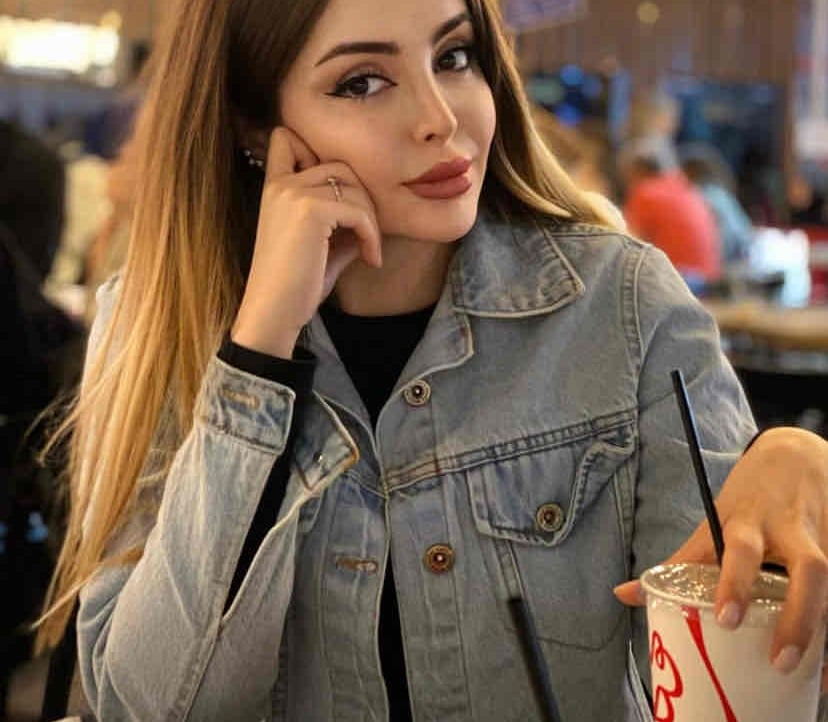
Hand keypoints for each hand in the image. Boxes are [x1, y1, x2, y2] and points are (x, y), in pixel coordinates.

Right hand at [232, 127, 381, 357]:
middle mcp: (281, 184)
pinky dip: (372, 235)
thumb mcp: (320, 246)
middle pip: (340, 165)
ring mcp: (294, 193)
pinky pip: (358, 210)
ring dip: (371, 220)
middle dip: (362, 198)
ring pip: (354, 186)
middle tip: (367, 234)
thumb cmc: (294, 286)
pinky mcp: (310, 209)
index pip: (286, 138)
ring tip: (369, 251)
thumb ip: (341, 223)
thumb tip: (372, 217)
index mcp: (274, 188)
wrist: (274, 312)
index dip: (317, 153)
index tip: (339, 197)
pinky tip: (370, 260)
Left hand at [615, 427, 827, 686]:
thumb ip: (678, 562)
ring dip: (823, 624)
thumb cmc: (747, 501)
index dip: (734, 584)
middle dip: (797, 613)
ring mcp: (823, 538)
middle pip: (807, 568)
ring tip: (818, 675)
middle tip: (779, 659)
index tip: (727, 619)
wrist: (795, 457)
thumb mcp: (712, 524)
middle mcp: (790, 531)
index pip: (740, 552)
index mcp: (747, 524)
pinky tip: (827, 663)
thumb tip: (622, 594)